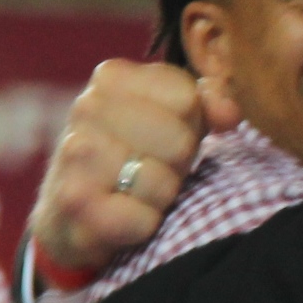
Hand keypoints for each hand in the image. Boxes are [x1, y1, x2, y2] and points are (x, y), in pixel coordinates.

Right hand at [31, 59, 239, 274]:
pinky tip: (122, 216)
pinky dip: (144, 226)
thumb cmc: (134, 154)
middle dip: (178, 163)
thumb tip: (230, 112)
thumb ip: (208, 102)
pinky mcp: (75, 203)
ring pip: (163, 183)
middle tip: (150, 168)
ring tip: (136, 192)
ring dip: (162, 197)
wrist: (72, 211)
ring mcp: (76, 155)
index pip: (189, 98)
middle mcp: (86, 107)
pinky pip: (145, 220)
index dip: (191, 125)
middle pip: (180, 141)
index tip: (164, 136)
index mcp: (112, 77)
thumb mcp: (173, 117)